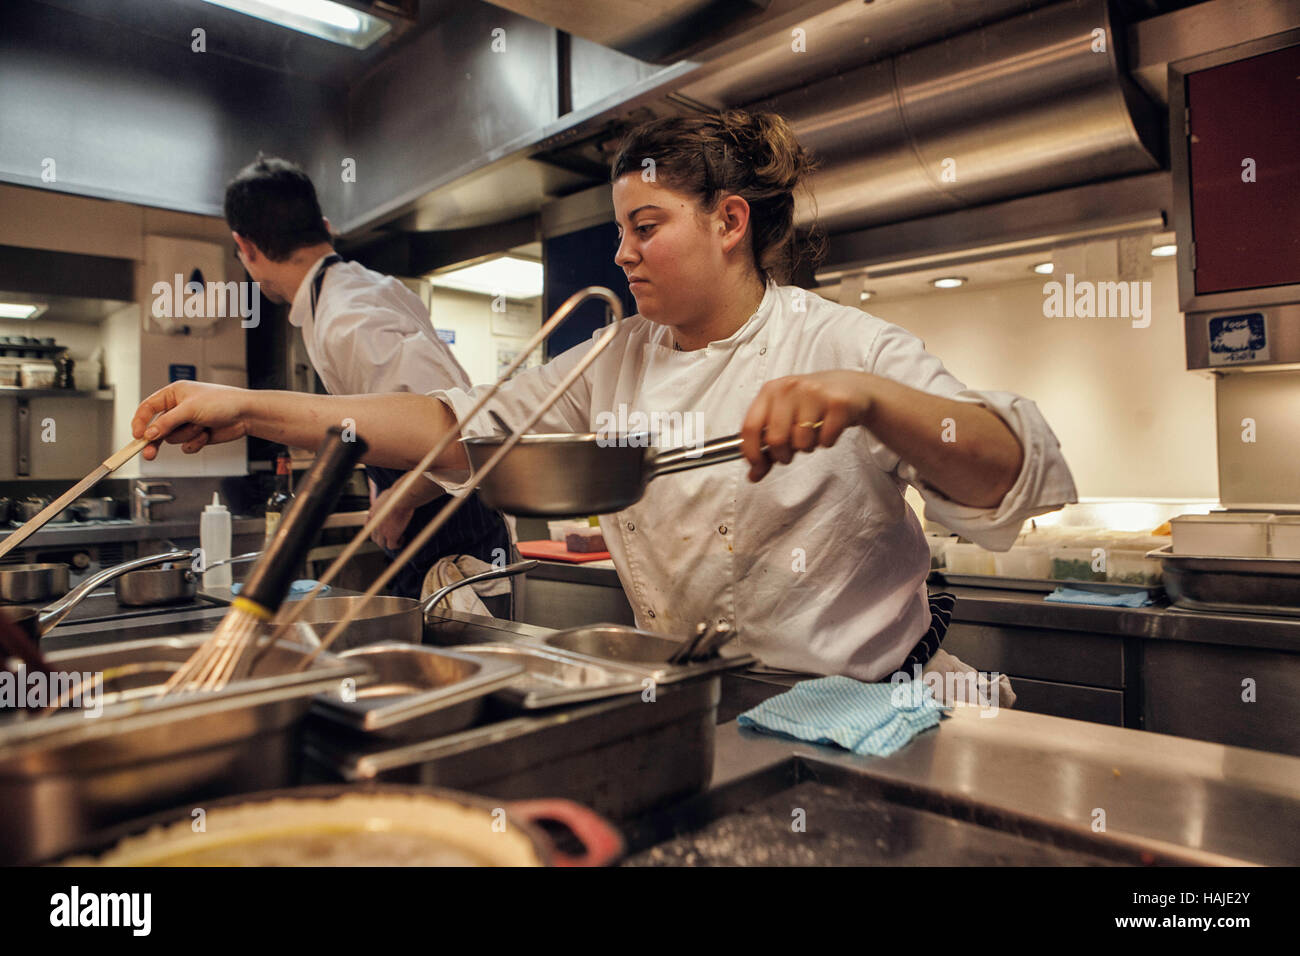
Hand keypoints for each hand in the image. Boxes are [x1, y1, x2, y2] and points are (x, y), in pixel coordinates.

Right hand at [131, 381, 249, 460]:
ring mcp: (187, 423)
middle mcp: (178, 408)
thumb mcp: (190, 408)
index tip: (137, 436)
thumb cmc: (222, 402)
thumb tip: (150, 433)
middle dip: (155, 441)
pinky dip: (195, 443)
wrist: (245, 415)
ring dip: (187, 435)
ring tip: (201, 426)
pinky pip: (186, 446)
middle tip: (149, 454)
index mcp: (173, 394)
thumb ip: (167, 422)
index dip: (140, 422)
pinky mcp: (196, 435)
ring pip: (173, 439)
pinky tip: (206, 434)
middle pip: (156, 428)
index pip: (148, 408)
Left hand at [369, 483, 414, 550]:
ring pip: (381, 544)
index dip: (374, 530)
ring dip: (389, 543)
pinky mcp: (391, 536)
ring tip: (397, 539)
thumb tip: (390, 497)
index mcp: (372, 514)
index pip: (368, 526)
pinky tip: (402, 539)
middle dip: (381, 539)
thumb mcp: (385, 495)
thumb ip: (384, 500)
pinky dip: (397, 544)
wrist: (401, 499)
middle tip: (390, 537)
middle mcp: (375, 524)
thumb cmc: (397, 494)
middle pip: (374, 538)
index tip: (381, 531)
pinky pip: (392, 546)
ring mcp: (382, 531)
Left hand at [739, 370, 873, 481]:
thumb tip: (753, 475)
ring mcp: (814, 394)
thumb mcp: (785, 417)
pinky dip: (826, 442)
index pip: (750, 427)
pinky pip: (825, 440)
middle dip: (782, 455)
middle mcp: (790, 388)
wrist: (850, 386)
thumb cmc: (811, 404)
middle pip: (775, 439)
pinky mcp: (838, 403)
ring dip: (807, 447)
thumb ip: (768, 446)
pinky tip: (829, 429)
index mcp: (770, 390)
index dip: (752, 453)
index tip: (757, 467)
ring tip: (813, 435)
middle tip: (790, 452)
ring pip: (801, 442)